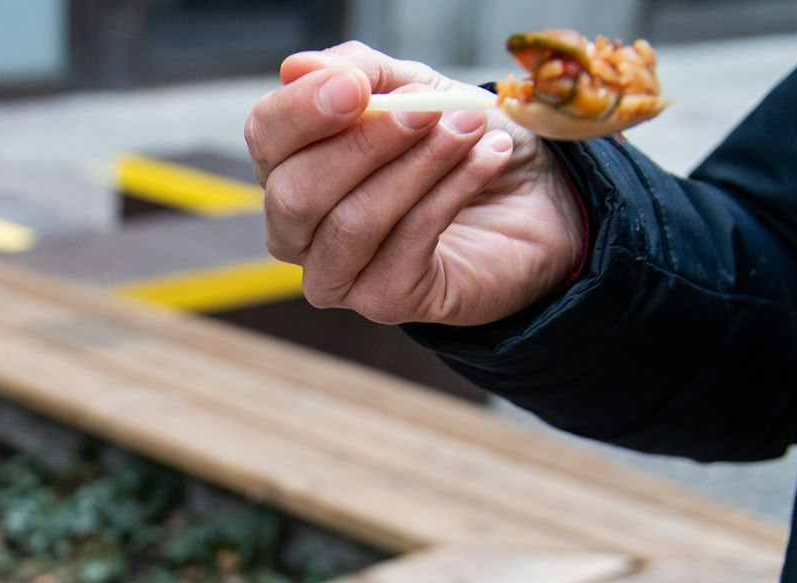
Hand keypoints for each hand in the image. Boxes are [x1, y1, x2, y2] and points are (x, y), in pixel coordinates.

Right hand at [245, 41, 585, 326]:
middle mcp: (298, 228)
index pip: (266, 137)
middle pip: (294, 194)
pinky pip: (406, 245)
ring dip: (417, 167)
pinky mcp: (384, 301)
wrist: (531, 198)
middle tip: (428, 109)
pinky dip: (451, 192)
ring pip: (350, 224)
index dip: (302, 111)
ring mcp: (336, 272)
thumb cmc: (457, 142)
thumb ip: (360, 73)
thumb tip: (297, 67)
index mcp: (291, 165)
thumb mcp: (415, 88)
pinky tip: (487, 157)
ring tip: (469, 127)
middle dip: (365, 145)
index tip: (358, 87)